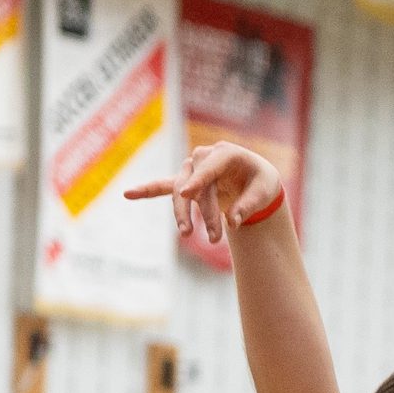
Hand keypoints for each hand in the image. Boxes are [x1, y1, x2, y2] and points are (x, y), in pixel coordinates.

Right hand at [124, 139, 285, 254]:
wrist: (255, 178)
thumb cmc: (261, 182)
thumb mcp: (265, 192)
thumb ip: (248, 205)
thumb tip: (232, 223)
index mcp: (227, 153)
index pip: (210, 166)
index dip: (199, 181)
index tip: (186, 194)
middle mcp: (205, 157)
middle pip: (197, 185)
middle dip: (205, 212)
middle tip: (216, 239)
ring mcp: (193, 169)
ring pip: (181, 191)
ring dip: (184, 214)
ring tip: (187, 234)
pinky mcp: (185, 181)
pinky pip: (163, 186)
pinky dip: (147, 190)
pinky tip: (128, 194)